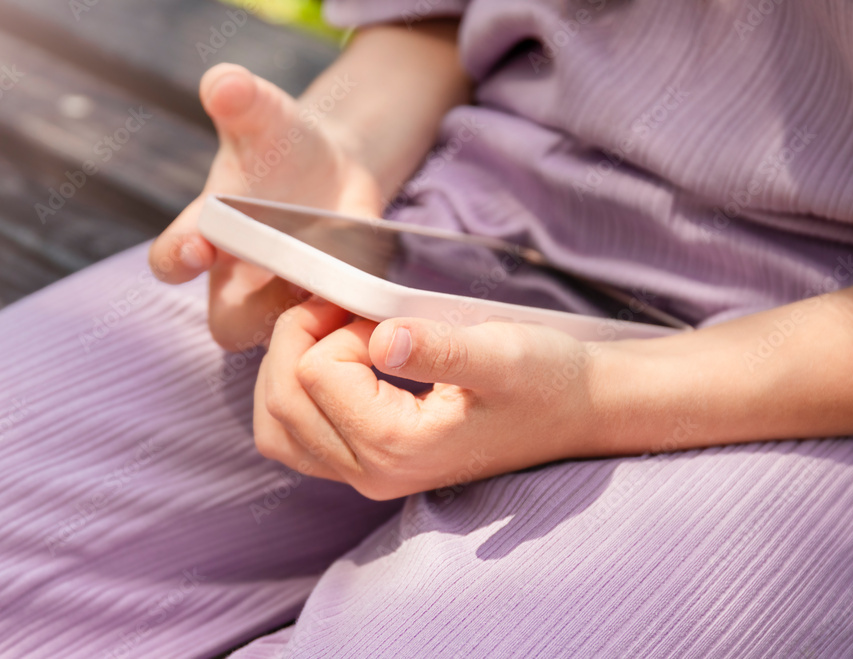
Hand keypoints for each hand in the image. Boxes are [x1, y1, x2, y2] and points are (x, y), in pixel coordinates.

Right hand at [148, 63, 382, 350]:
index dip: (177, 259)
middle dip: (251, 312)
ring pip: (282, 340)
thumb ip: (240, 100)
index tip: (200, 247)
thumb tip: (224, 81)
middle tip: (286, 279)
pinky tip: (372, 293)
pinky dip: (352, 318)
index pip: (169, 261)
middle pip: (227, 324)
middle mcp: (238, 281)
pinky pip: (333, 335)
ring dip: (308, 319)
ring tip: (338, 283)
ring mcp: (283, 303)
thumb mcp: (264, 117)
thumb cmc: (280, 144)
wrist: (332, 168)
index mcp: (206, 236)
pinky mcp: (326, 312)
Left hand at [253, 298, 601, 499]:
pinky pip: (297, 439)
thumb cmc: (545, 380)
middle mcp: (372, 474)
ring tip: (329, 331)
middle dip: (297, 340)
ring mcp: (367, 475)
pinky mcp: (368, 465)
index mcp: (397, 447)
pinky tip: (332, 362)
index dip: (336, 325)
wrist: (576, 412)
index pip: (314, 375)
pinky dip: (296, 395)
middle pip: (281, 403)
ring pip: (277, 428)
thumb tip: (381, 339)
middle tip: (342, 306)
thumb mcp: (501, 353)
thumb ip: (440, 348)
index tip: (381, 310)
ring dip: (286, 369)